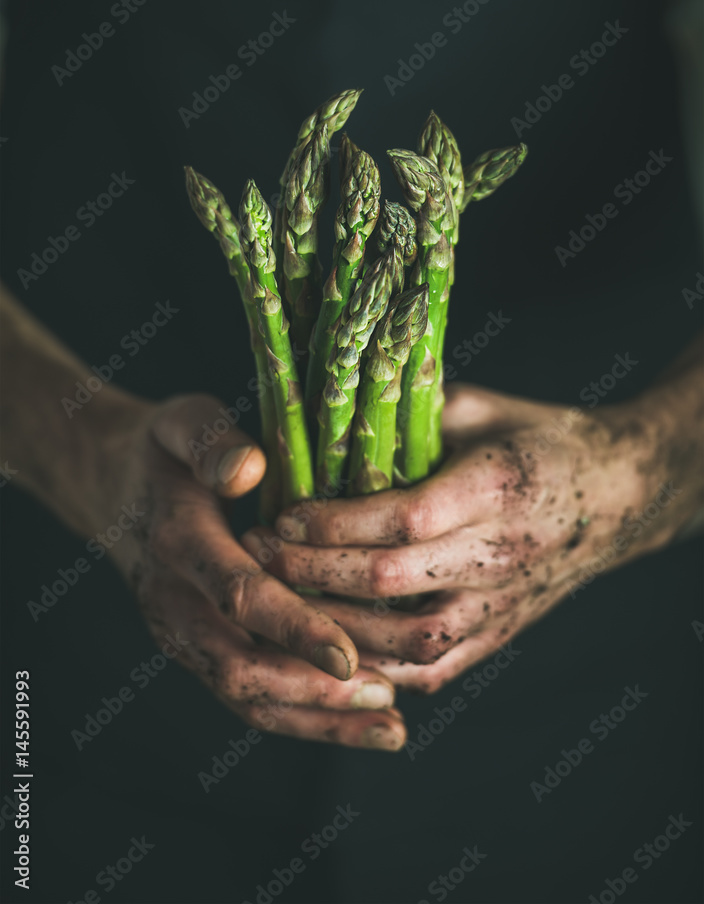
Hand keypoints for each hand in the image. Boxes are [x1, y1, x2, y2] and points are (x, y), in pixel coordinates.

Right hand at [89, 393, 405, 748]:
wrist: (109, 488)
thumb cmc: (161, 450)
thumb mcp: (180, 423)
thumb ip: (210, 441)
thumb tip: (250, 468)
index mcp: (178, 543)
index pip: (237, 595)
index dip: (292, 628)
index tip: (347, 657)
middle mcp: (173, 603)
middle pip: (240, 668)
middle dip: (313, 692)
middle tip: (387, 699)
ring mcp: (182, 634)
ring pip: (245, 696)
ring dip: (315, 718)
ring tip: (390, 728)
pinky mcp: (196, 648)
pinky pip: (246, 693)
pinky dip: (300, 714)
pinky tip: (357, 717)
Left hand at [243, 382, 692, 693]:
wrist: (616, 497)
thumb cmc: (542, 441)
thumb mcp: (482, 407)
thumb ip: (415, 413)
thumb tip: (335, 418)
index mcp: (495, 487)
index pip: (401, 518)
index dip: (332, 521)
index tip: (280, 512)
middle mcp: (498, 553)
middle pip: (389, 581)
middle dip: (311, 569)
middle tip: (255, 553)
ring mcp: (501, 602)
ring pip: (406, 639)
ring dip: (333, 625)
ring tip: (281, 601)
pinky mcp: (500, 634)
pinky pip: (434, 668)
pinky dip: (378, 666)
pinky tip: (332, 645)